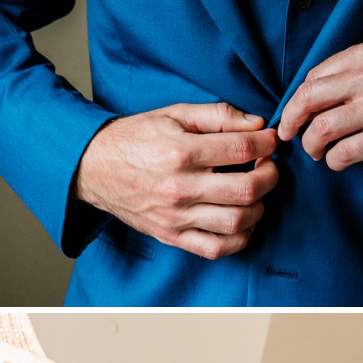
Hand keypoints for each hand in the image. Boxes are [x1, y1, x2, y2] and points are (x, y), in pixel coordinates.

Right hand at [75, 105, 278, 258]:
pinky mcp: (171, 235)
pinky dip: (239, 238)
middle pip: (246, 189)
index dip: (266, 144)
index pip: (241, 149)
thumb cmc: (135, 138)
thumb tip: (257, 125)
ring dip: (259, 207)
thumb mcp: (173, 114)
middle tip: (267, 167)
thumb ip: (217, 116)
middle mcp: (179, 187)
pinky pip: (216, 248)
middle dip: (269, 176)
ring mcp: (175, 216)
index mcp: (180, 152)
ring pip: (237, 222)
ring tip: (255, 192)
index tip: (270, 141)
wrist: (93, 167)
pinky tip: (242, 221)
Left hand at [276, 45, 362, 169]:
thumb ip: (352, 68)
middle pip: (308, 101)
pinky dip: (334, 161)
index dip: (297, 100)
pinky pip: (345, 153)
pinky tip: (338, 161)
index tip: (295, 114)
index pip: (312, 79)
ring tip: (316, 151)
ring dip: (311, 145)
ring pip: (322, 129)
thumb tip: (313, 90)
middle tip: (288, 134)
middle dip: (290, 122)